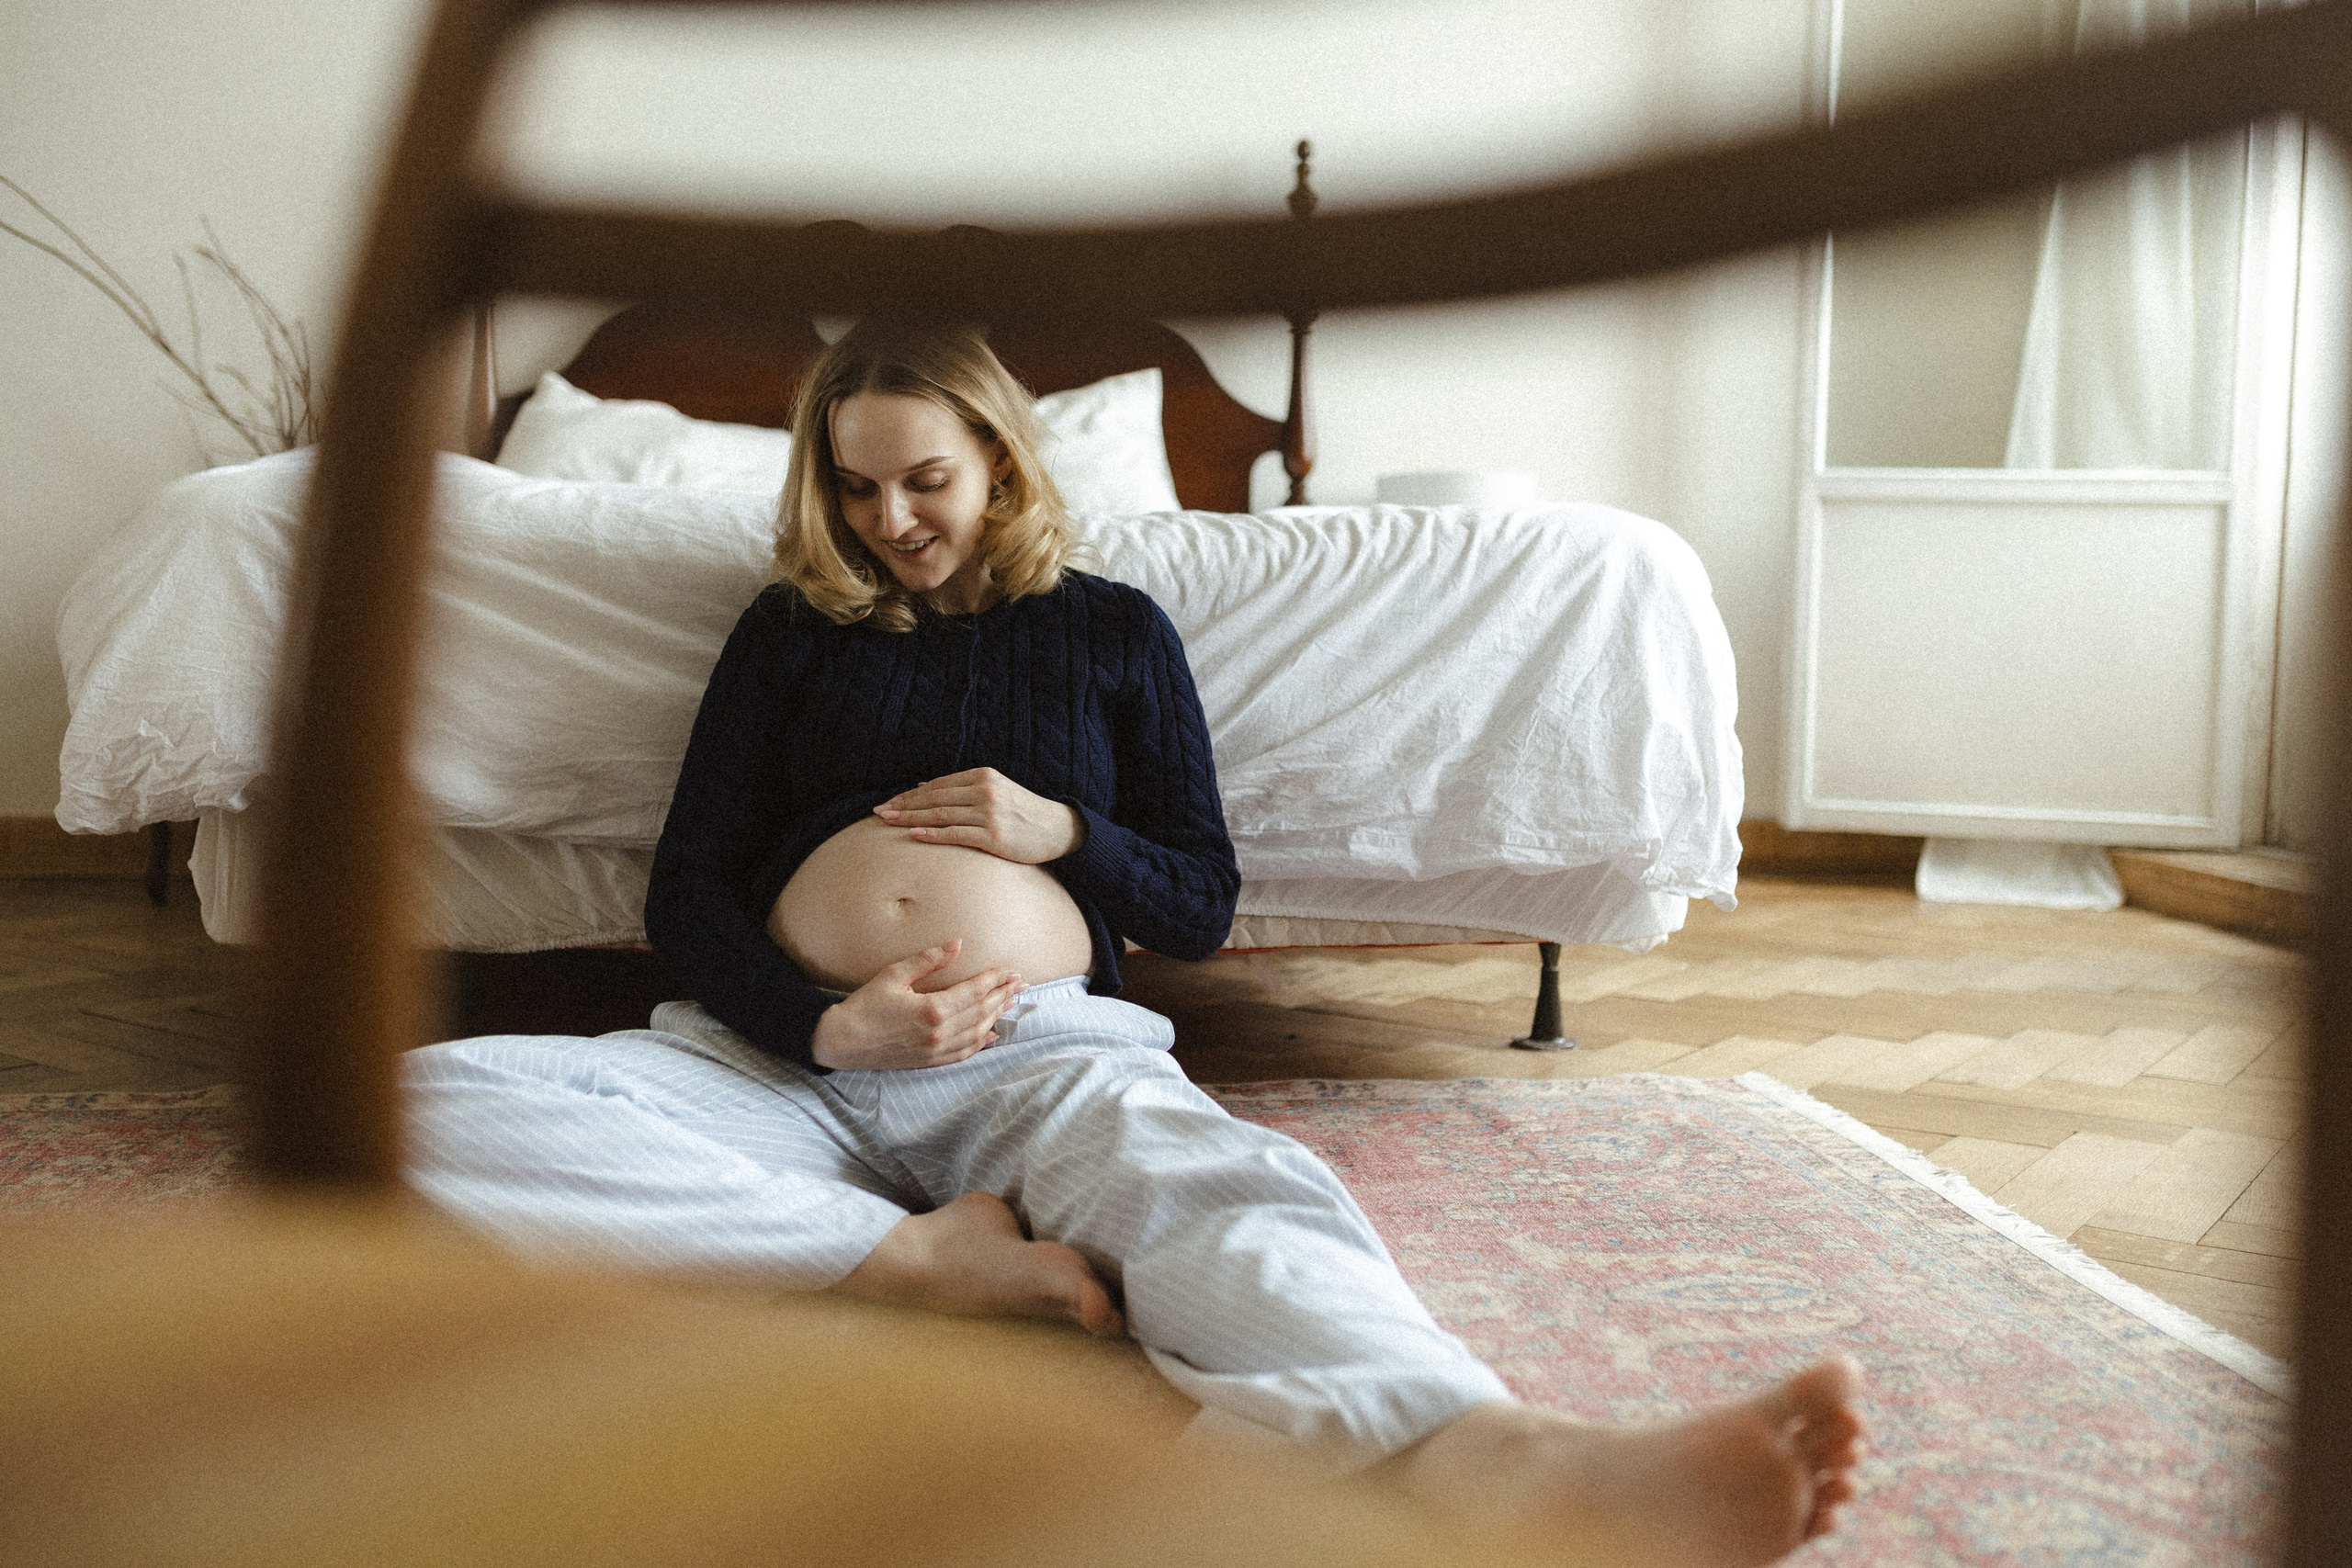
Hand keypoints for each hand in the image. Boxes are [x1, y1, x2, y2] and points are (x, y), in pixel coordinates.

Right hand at [810, 941, 1023, 1071]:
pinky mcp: (929, 1062)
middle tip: (1020, 982)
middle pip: (981, 1011)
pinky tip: (991, 1034)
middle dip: (1003, 995)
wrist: (842, 1042)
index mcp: (932, 1009)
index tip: (1010, 969)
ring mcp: (935, 1050)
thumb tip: (958, 944)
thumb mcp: (894, 974)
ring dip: (996, 1016)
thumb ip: (928, 960)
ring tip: (1011, 1001)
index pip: (974, 991)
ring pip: (977, 1033)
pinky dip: (980, 1043)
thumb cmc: (865, 1005)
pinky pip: (963, 1053)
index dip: (995, 979)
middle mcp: (939, 1033)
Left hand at [874, 768, 1084, 863]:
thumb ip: (963, 790)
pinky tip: (915, 836)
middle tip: (879, 812)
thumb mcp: (996, 792)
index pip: (938, 785)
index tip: (889, 801)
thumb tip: (923, 788)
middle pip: (935, 798)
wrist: (1058, 829)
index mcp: (983, 776)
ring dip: (911, 819)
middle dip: (904, 805)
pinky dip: (933, 834)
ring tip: (889, 822)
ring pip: (941, 815)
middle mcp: (985, 791)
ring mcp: (990, 813)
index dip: (910, 794)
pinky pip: (956, 834)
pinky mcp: (994, 837)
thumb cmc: (1023, 813)